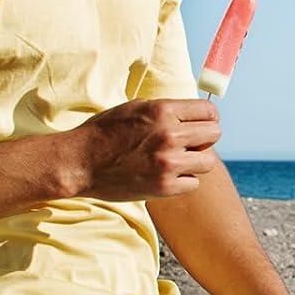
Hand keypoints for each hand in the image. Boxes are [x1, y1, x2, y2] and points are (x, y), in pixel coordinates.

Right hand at [64, 98, 220, 199]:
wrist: (80, 163)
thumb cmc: (105, 132)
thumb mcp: (136, 108)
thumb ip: (167, 109)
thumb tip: (195, 113)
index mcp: (162, 110)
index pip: (209, 111)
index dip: (207, 118)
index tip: (200, 125)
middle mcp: (169, 135)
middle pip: (214, 134)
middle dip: (204, 139)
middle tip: (189, 145)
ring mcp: (168, 162)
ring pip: (208, 161)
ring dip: (196, 162)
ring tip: (177, 161)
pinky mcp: (165, 187)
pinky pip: (193, 183)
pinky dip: (183, 182)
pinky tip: (166, 177)